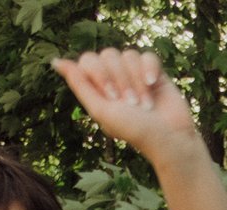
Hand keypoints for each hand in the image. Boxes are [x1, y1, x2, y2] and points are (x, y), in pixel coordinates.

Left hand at [52, 50, 202, 163]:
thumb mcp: (101, 110)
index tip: (112, 97)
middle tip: (132, 104)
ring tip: (146, 104)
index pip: (89, 60)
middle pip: (108, 54)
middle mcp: (115, 77)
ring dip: (136, 81)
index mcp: (98, 86)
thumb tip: (56, 62)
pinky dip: (149, 68)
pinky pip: (147, 55)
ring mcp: (135, 74)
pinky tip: (153, 83)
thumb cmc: (135, 131)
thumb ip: (79, 85)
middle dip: (120, 80)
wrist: (170, 139)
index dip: (99, 74)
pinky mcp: (155, 72)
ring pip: (128, 55)